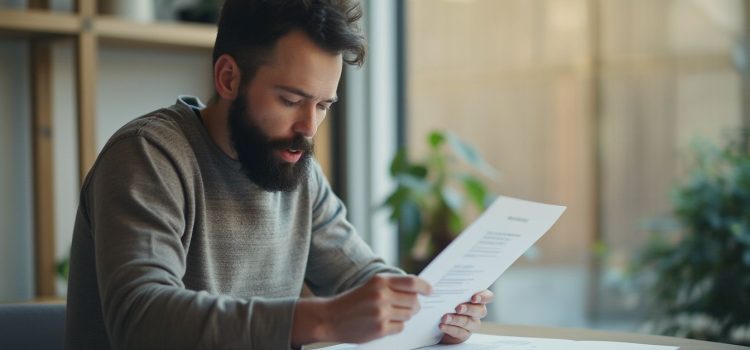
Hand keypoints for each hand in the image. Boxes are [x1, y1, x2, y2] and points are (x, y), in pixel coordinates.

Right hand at [293, 273, 431, 345]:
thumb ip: (392, 286)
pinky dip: (397, 326)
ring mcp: (381, 313)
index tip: (430, 290)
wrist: (330, 318)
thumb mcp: (371, 286)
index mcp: (380, 281)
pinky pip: (401, 327)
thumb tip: (418, 290)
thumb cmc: (353, 301)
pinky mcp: (380, 329)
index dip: (425, 286)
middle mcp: (382, 295)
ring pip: (409, 315)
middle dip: (415, 305)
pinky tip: (385, 323)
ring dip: (405, 316)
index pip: (412, 282)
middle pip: (414, 301)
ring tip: (392, 314)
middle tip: (410, 307)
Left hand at [438, 289, 493, 343]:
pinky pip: (460, 333)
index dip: (484, 297)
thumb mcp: (447, 291)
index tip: (474, 297)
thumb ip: (450, 286)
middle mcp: (476, 311)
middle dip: (469, 309)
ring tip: (445, 318)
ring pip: (469, 322)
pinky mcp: (463, 334)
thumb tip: (439, 282)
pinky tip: (442, 325)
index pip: (488, 296)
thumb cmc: (443, 300)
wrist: (434, 318)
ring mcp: (471, 324)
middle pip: (480, 311)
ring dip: (456, 320)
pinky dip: (450, 329)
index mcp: (476, 298)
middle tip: (458, 308)